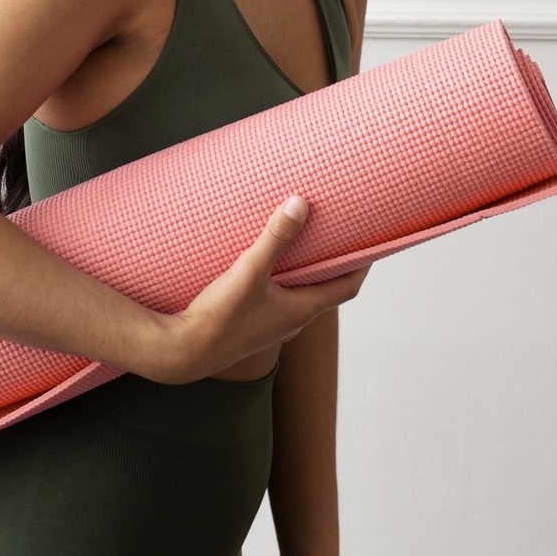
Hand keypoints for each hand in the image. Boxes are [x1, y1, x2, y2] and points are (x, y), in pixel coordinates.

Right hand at [150, 195, 370, 385]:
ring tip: (305, 241)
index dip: (363, 264)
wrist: (182, 352)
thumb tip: (300, 203)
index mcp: (301, 310)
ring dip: (307, 270)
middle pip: (326, 288)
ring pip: (301, 293)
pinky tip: (267, 264)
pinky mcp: (252, 324)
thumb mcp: (248, 272)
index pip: (347, 287)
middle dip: (335, 262)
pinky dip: (284, 278)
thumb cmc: (218, 318)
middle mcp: (292, 321)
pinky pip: (279, 298)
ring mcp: (272, 325)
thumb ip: (275, 238)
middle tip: (339, 232)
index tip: (374, 241)